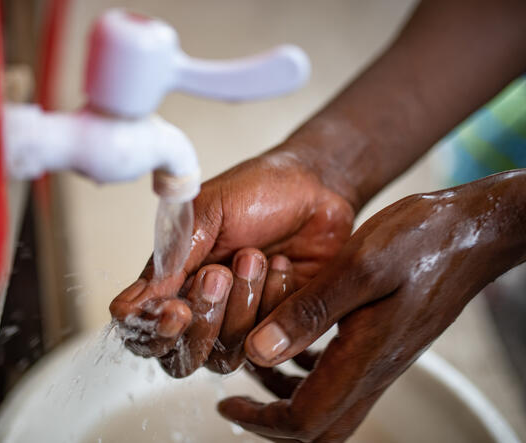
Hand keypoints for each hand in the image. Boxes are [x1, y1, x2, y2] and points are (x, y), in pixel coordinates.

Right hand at [110, 151, 354, 373]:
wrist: (314, 187)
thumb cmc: (255, 192)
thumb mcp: (205, 214)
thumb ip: (169, 263)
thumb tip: (126, 308)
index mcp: (172, 284)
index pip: (143, 335)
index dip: (154, 333)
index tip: (176, 308)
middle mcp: (202, 311)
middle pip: (181, 358)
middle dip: (204, 318)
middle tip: (220, 273)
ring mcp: (240, 324)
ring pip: (225, 358)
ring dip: (242, 306)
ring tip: (256, 256)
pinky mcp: (279, 329)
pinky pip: (269, 345)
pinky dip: (274, 302)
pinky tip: (282, 266)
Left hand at [218, 172, 525, 441]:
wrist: (472, 231)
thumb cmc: (422, 241)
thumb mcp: (359, 267)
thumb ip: (309, 312)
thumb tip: (260, 352)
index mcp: (365, 357)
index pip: (305, 419)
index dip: (259, 420)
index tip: (226, 405)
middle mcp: (375, 368)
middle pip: (319, 427)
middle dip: (272, 422)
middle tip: (238, 402)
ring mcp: (383, 358)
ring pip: (331, 404)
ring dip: (289, 399)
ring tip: (257, 369)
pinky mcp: (387, 342)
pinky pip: (344, 377)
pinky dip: (311, 374)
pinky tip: (296, 347)